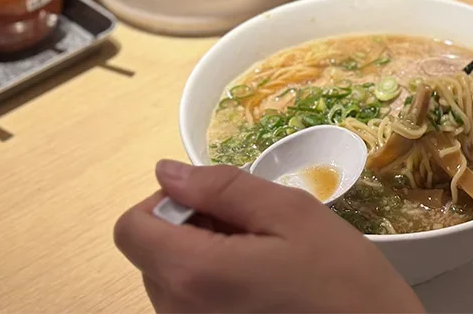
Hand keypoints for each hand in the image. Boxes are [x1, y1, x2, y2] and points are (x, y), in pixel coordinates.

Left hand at [114, 160, 423, 312]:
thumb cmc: (342, 281)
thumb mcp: (292, 215)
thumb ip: (222, 188)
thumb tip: (166, 172)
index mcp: (191, 274)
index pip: (130, 228)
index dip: (165, 203)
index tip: (215, 204)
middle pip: (150, 254)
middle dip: (191, 230)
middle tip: (254, 230)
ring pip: (171, 280)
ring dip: (205, 259)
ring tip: (264, 261)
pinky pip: (192, 306)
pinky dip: (215, 287)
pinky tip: (263, 287)